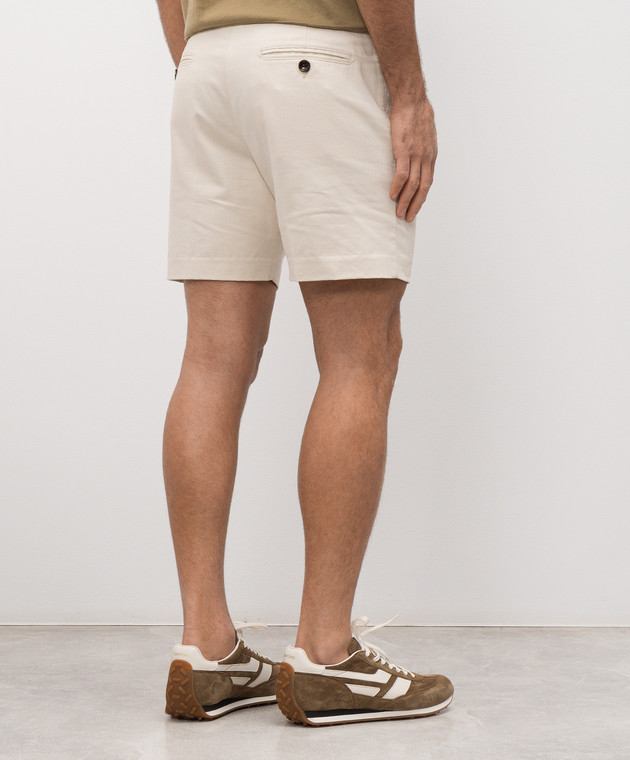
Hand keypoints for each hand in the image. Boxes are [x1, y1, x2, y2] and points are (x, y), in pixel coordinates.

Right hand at [389, 96, 437, 221]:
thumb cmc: (415, 113)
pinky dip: (398, 186)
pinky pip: (402, 173)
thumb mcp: (425, 133)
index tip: (415, 208)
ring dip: (406, 200)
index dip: (422, 198)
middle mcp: (426, 157)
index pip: (428, 182)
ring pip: (413, 184)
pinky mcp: (404, 149)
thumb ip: (422, 148)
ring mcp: (416, 154)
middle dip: (415, 205)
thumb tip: (417, 155)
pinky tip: (392, 195)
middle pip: (423, 188)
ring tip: (399, 212)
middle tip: (407, 218)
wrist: (411, 99)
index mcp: (431, 155)